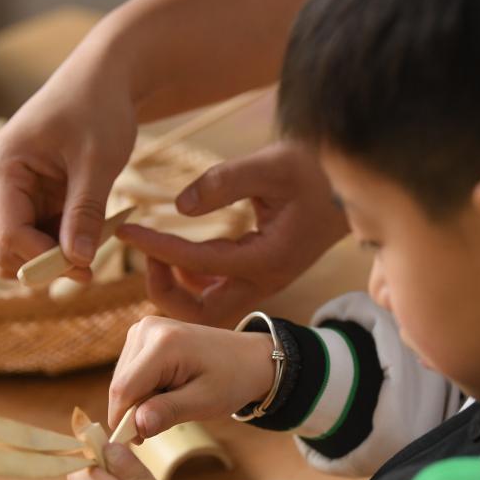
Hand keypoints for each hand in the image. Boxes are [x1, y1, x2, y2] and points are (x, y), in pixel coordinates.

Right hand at [0, 21, 137, 280]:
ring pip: (23, 245)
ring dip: (56, 252)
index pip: (11, 235)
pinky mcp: (30, 193)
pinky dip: (63, 239)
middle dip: (46, 262)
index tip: (87, 268)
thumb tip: (77, 261)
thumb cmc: (99, 110)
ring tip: (97, 242)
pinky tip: (93, 230)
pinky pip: (39, 232)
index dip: (46, 259)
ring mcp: (11, 188)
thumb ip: (85, 212)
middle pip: (7, 247)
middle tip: (91, 266)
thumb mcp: (98, 163)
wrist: (104, 79)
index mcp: (3, 167)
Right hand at [108, 315, 274, 437]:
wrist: (248, 358)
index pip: (124, 389)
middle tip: (165, 422)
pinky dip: (143, 389)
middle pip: (120, 385)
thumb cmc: (232, 379)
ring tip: (173, 402)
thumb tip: (136, 427)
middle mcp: (147, 329)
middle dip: (135, 410)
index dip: (123, 420)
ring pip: (122, 380)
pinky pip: (130, 372)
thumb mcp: (205, 402)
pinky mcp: (142, 336)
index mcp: (163, 343)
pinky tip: (167, 391)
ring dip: (140, 400)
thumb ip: (168, 412)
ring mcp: (143, 329)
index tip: (138, 442)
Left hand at [118, 141, 349, 327]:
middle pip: (202, 314)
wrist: (353, 184)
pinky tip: (181, 256)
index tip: (126, 231)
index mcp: (268, 257)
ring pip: (209, 309)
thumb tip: (179, 206)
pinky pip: (219, 293)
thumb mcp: (272, 165)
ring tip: (157, 252)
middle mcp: (265, 279)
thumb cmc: (317, 169)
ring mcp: (264, 281)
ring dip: (178, 291)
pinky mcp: (262, 274)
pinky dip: (193, 281)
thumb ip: (224, 182)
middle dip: (166, 293)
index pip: (198, 262)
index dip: (157, 247)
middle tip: (146, 254)